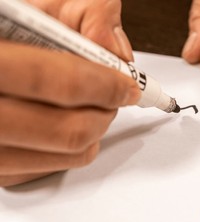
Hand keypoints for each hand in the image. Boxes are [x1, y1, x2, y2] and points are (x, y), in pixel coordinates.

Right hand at [0, 0, 139, 186]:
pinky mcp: (0, 169)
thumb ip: (88, 16)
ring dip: (96, 131)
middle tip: (114, 97)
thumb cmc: (11, 29)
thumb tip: (120, 53)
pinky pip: (54, 168)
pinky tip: (67, 121)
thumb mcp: (44, 6)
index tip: (128, 87)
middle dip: (106, 112)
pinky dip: (75, 147)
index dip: (106, 86)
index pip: (60, 84)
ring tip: (93, 107)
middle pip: (70, 132)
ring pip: (68, 155)